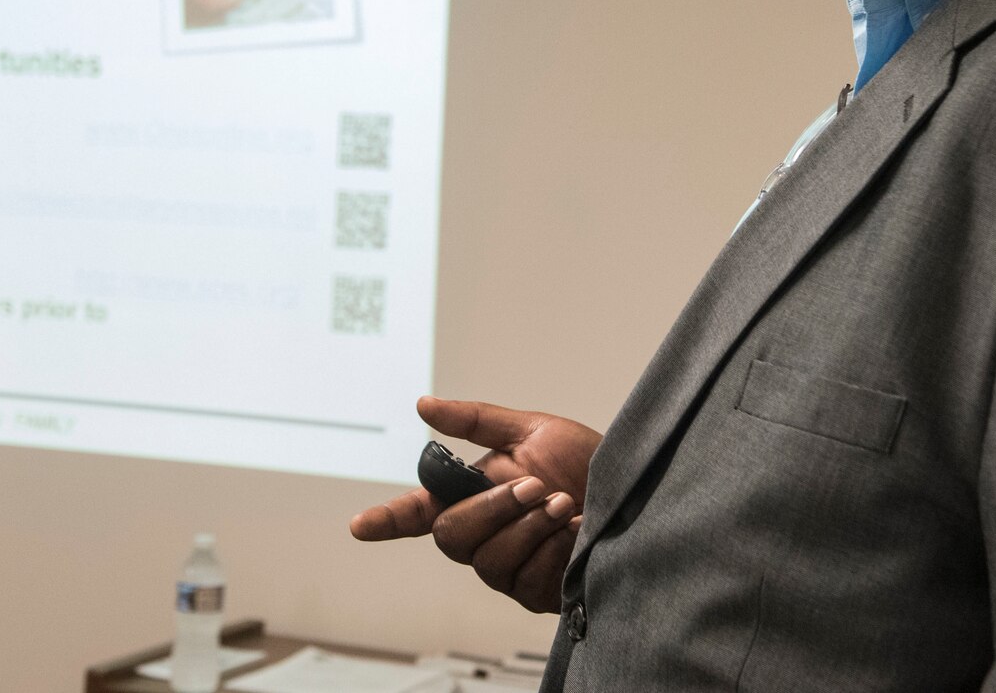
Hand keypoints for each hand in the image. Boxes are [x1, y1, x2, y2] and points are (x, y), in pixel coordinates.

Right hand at [350, 396, 602, 613]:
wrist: (636, 495)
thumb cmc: (585, 464)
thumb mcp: (533, 429)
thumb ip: (477, 421)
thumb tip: (424, 404)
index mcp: (472, 495)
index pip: (418, 512)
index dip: (387, 519)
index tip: (359, 526)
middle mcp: (482, 535)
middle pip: (452, 536)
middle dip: (494, 508)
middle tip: (536, 486)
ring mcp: (506, 568)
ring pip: (488, 560)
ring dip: (529, 528)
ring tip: (564, 505)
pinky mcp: (534, 591)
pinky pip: (526, 579)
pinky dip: (552, 550)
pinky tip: (574, 534)